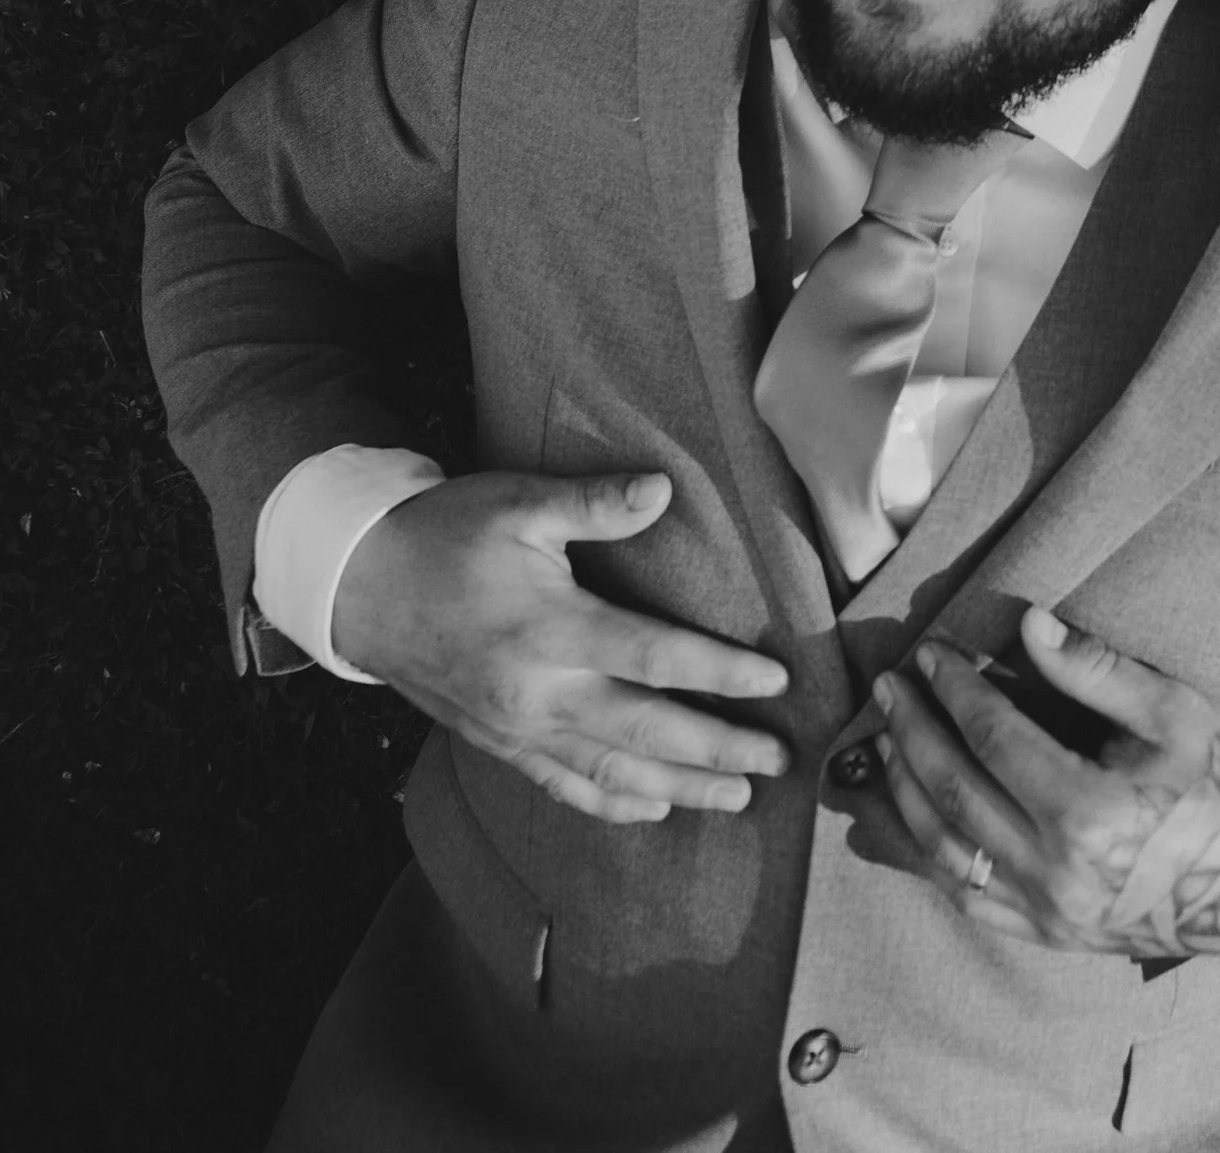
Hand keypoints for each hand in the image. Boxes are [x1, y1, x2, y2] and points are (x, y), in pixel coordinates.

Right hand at [331, 468, 789, 826]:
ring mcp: (516, 728)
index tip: (775, 683)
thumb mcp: (518, 504)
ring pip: (610, 772)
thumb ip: (594, 503)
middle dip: (716, 749)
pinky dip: (611, 802)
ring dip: (678, 788)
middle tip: (777, 760)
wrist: (360, 588)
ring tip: (736, 796)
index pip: (655, 658)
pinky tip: (651, 809)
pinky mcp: (498, 742)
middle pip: (644, 730)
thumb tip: (662, 491)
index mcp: (551, 630)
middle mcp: (538, 692)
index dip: (719, 674)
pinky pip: (562, 785)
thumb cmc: (444, 536)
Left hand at [873, 610, 1219, 967]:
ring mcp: (1047, 914)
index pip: (993, 738)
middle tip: (889, 685)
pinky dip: (927, 854)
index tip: (930, 651)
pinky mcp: (1046, 936)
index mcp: (1090, 812)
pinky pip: (966, 898)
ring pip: (945, 852)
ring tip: (884, 740)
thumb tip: (1030, 626)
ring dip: (904, 791)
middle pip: (954, 792)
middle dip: (913, 731)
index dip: (955, 689)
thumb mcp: (1175, 710)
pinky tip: (910, 816)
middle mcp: (1057, 872)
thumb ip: (1096, 670)